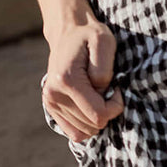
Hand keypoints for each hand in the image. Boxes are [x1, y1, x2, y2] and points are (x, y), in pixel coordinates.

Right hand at [42, 17, 123, 140]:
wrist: (68, 33)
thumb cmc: (89, 37)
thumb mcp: (104, 41)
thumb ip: (103, 68)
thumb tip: (101, 92)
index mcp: (66, 80)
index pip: (99, 115)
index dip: (115, 106)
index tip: (116, 89)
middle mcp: (54, 94)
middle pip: (93, 125)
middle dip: (106, 111)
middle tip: (105, 90)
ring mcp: (50, 103)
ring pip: (85, 131)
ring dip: (96, 117)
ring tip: (96, 95)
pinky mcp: (51, 108)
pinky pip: (76, 133)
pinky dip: (87, 124)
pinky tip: (90, 106)